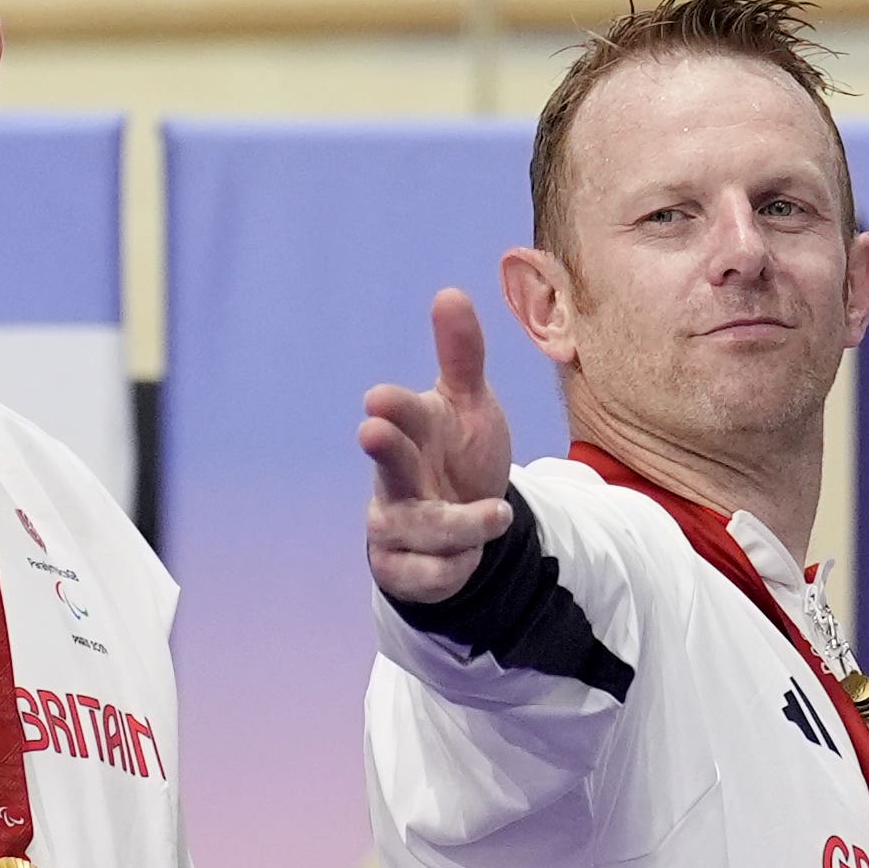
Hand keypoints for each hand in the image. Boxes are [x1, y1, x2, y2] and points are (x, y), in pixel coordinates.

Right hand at [360, 288, 517, 603]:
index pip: (401, 415)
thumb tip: (450, 292)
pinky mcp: (402, 568)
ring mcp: (394, 523)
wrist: (465, 521)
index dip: (392, 409)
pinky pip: (428, 574)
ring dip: (460, 524)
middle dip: (386, 451)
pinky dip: (453, 567)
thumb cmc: (458, 452)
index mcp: (412, 431)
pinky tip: (467, 558)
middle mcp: (395, 477)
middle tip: (372, 428)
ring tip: (496, 514)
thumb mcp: (470, 404)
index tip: (379, 399)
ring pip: (419, 527)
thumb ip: (462, 356)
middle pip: (389, 467)